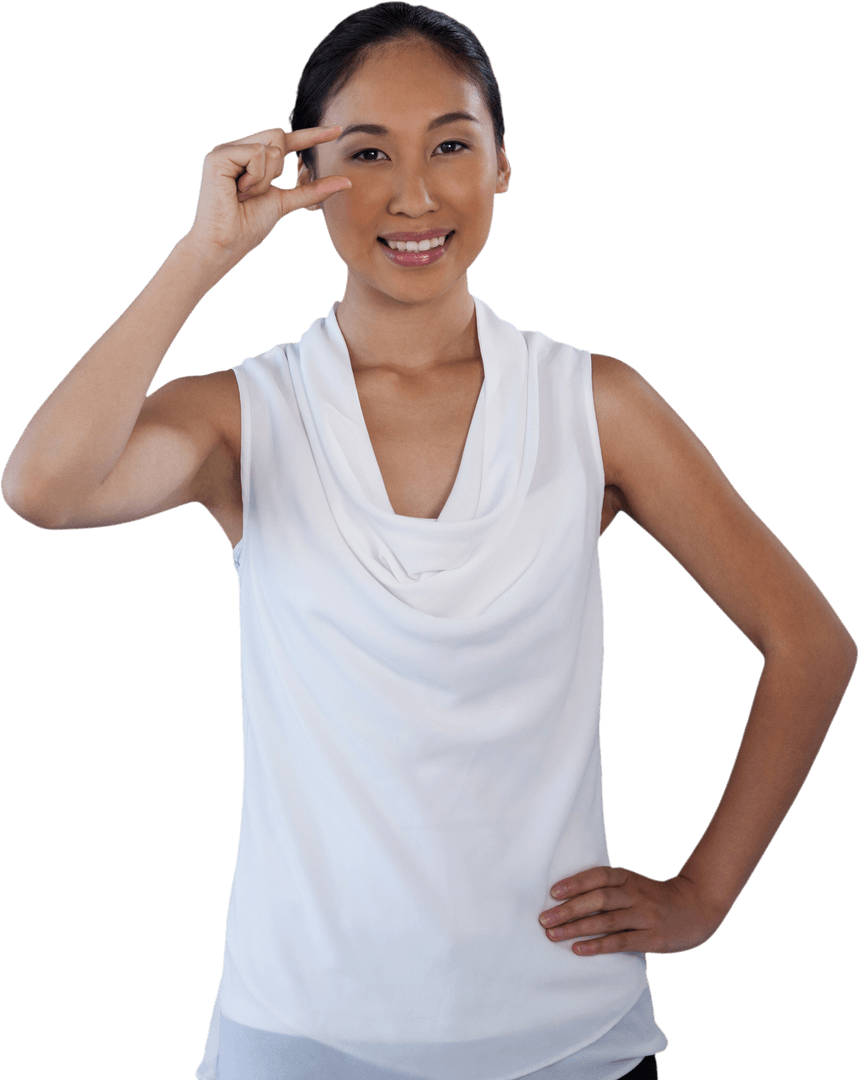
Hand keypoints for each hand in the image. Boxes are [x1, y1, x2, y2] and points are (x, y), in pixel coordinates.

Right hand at [185, 125, 350, 266]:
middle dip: (277, 168)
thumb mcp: (285, 203)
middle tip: (257, 192)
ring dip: (266, 178)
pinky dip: (256, 178)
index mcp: (252, 159)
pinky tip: (238, 190)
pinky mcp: (219, 155)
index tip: (337, 131)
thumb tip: (347, 182)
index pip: (286, 141)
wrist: (225, 244)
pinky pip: (256, 154)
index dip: (311, 135)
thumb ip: (311, 190)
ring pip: (270, 146)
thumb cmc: (248, 227)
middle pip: (278, 135)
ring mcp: (226, 150)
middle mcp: (238, 149)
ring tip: (245, 194)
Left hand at [538, 866, 726, 955]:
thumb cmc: (654, 897)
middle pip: (598, 899)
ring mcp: (644, 915)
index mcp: (627, 877)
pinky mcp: (652, 937)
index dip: (575, 883)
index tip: (552, 892)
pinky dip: (598, 946)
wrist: (696, 907)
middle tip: (543, 919)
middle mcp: (634, 894)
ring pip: (606, 921)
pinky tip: (579, 950)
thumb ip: (608, 888)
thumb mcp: (633, 884)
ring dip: (576, 929)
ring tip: (553, 935)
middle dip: (568, 909)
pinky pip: (620, 941)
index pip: (597, 876)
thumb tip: (568, 897)